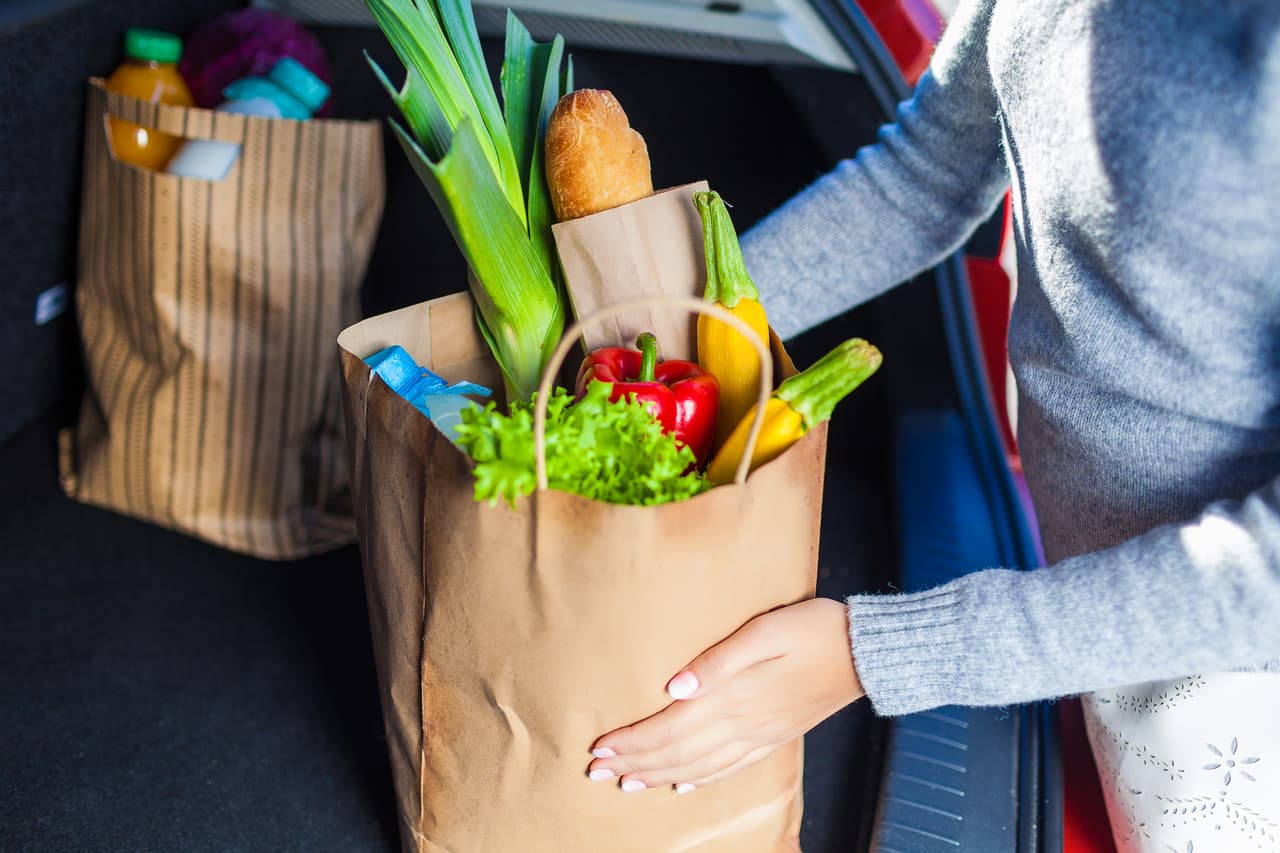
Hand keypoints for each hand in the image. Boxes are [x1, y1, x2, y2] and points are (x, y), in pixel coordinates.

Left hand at [587, 598, 864, 792]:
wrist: (868, 652)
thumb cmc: (814, 628)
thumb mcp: (765, 630)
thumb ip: (718, 660)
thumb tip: (672, 688)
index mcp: (734, 697)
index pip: (669, 728)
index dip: (632, 741)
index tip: (598, 748)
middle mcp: (743, 723)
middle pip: (677, 753)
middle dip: (634, 763)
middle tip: (595, 772)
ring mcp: (761, 734)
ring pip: (700, 767)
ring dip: (660, 776)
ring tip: (628, 783)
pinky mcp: (775, 736)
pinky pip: (731, 767)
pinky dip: (702, 780)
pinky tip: (684, 786)